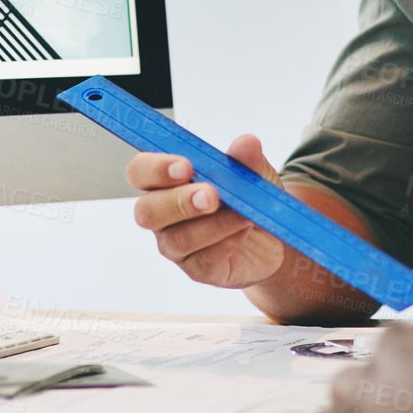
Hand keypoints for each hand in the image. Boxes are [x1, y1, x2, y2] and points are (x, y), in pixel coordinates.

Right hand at [127, 137, 286, 287]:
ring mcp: (176, 245)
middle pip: (147, 210)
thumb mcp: (253, 172)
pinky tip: (243, 230)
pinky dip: (226, 242)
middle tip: (211, 195)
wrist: (272, 239)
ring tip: (243, 214)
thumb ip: (245, 158)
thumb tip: (246, 143)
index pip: (140, 172)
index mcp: (166, 182)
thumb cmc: (248, 199)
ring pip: (177, 239)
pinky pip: (203, 260)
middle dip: (178, 201)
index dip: (155, 168)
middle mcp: (163, 214)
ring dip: (212, 225)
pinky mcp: (198, 269)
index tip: (185, 165)